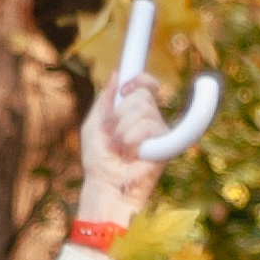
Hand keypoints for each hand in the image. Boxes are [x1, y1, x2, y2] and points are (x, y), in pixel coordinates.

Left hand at [76, 70, 175, 227]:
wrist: (105, 185)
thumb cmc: (98, 160)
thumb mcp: (93, 124)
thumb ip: (105, 99)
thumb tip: (118, 73)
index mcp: (134, 112)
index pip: (148, 85)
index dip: (140, 80)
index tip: (125, 88)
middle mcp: (150, 120)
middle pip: (142, 95)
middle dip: (120, 115)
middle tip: (112, 137)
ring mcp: (159, 133)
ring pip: (143, 111)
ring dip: (122, 131)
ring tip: (119, 150)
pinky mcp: (166, 145)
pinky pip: (149, 127)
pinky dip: (132, 139)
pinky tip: (131, 154)